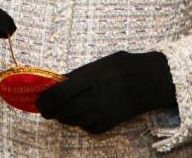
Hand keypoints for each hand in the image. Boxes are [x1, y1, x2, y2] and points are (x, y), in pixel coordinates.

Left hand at [36, 50, 175, 133]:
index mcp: (92, 77)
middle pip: (65, 110)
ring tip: (58, 112)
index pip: (60, 92)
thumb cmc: (125, 66)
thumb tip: (57, 83)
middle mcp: (97, 96)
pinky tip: (79, 117)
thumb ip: (79, 74)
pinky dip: (80, 124)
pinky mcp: (113, 122)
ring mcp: (105, 111)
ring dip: (63, 118)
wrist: (153, 79)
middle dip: (50, 111)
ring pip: (75, 121)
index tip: (37, 100)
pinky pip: (90, 128)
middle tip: (43, 109)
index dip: (45, 99)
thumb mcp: (100, 62)